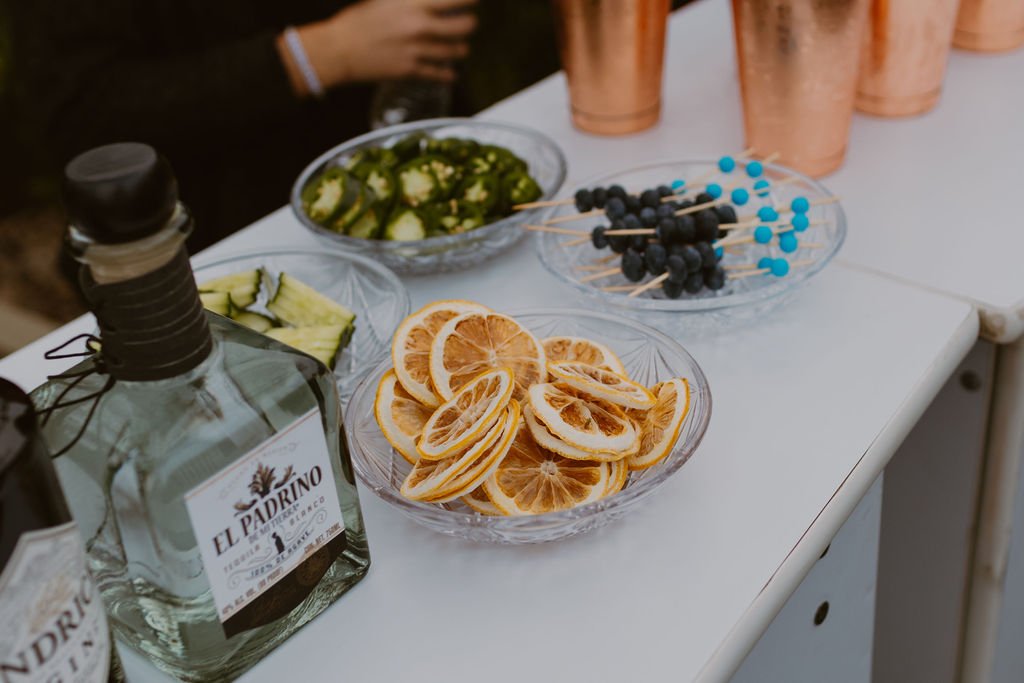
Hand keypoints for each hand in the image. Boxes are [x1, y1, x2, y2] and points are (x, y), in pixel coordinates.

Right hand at [297, 0, 476, 90]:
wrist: (339, 49)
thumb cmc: (358, 20)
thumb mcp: (385, 0)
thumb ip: (410, 1)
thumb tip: (424, 2)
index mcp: (414, 4)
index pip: (455, 0)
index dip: (471, 1)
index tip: (475, 1)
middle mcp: (420, 26)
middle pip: (464, 27)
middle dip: (470, 24)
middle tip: (468, 24)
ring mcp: (417, 50)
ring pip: (456, 51)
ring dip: (461, 49)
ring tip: (460, 48)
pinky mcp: (410, 70)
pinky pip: (439, 74)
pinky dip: (448, 74)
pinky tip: (451, 74)